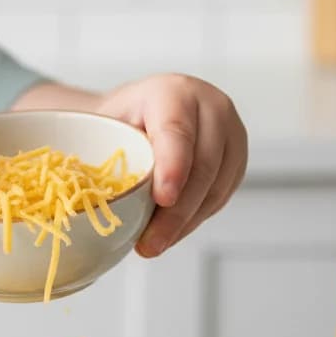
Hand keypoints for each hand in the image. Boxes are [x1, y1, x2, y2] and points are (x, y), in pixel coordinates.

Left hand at [96, 74, 246, 257]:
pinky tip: (171, 231)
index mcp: (174, 92)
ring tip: (154, 244)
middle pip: (203, 166)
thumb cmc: (122, 121)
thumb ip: (107, 154)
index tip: (163, 200)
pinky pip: (221, 197)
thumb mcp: (107, 128)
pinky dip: (195, 220)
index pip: (178, 131)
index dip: (173, 167)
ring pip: (216, 188)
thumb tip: (98, 202)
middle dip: (176, 213)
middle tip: (150, 244)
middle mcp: (211, 106)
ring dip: (185, 223)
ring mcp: (231, 133)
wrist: (145, 112)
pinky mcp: (237, 159)